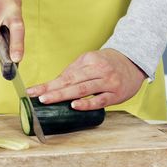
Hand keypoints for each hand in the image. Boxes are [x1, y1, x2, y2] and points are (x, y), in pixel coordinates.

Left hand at [27, 49, 146, 109]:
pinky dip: (87, 103)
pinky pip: (100, 100)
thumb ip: (74, 72)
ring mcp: (108, 82)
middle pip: (71, 81)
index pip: (65, 75)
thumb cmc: (107, 64)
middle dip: (53, 90)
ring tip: (48, 99)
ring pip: (83, 89)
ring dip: (64, 95)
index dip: (48, 84)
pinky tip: (75, 106)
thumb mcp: (90, 62)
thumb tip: (53, 86)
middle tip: (38, 96)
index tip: (32, 91)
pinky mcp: (116, 94)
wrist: (134, 62)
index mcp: (88, 61)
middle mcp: (98, 70)